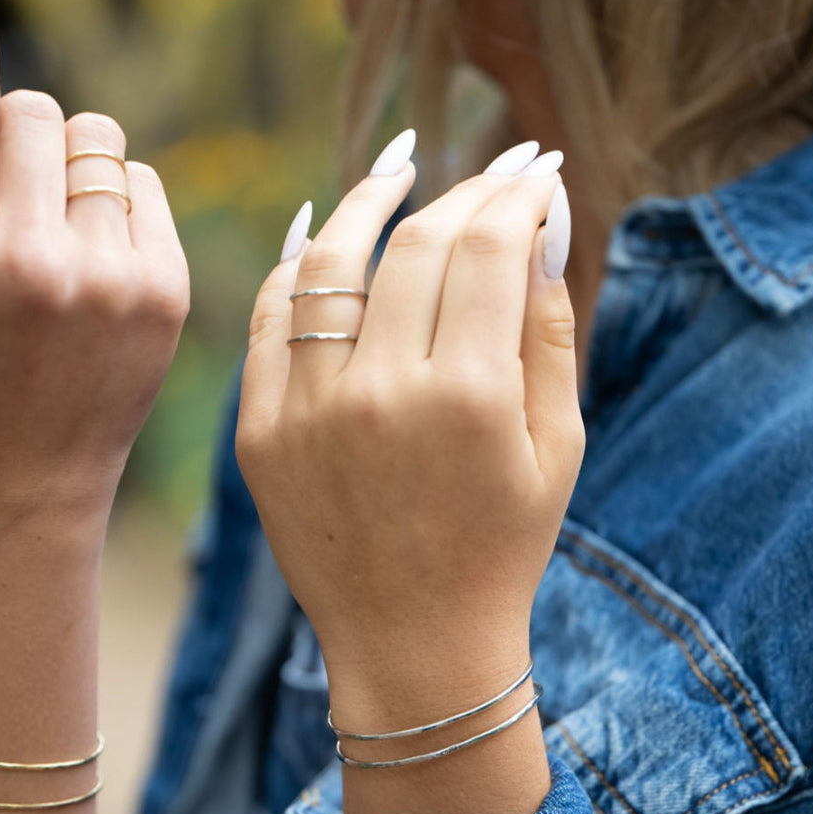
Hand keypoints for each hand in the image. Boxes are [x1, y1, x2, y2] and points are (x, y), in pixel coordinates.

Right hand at [0, 0, 188, 523]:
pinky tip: (90, 259)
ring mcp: (109, 278)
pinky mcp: (165, 290)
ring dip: (66, 163)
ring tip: (47, 230)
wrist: (25, 464)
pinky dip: (114, 202)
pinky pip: (143, 181)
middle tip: (0, 194)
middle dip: (11, 133)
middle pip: (34, 110)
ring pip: (95, 137)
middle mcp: (34, 260)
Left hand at [236, 139, 582, 721]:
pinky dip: (295, 268)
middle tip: (488, 176)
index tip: (535, 171)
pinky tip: (320, 233)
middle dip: (461, 195)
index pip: (487, 248)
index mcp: (466, 399)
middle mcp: (378, 395)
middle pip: (414, 246)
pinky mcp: (258, 433)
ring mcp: (305, 413)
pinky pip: (270, 320)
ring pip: (329, 264)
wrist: (411, 642)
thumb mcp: (554, 447)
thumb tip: (539, 224)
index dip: (516, 193)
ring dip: (366, 204)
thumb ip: (548, 329)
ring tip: (398, 171)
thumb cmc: (499, 548)